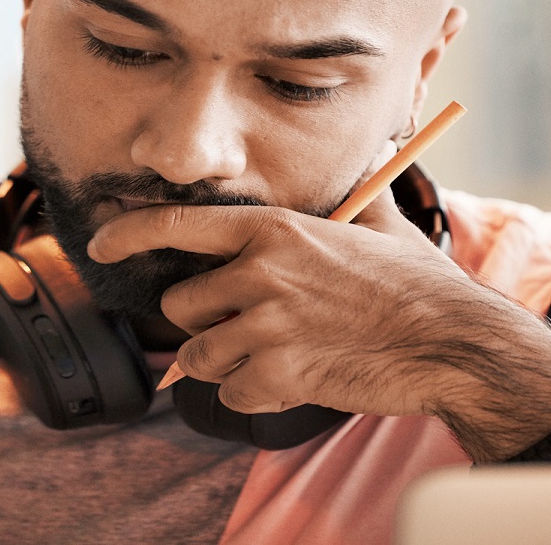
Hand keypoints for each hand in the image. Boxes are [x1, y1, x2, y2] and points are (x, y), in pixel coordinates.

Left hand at [87, 185, 550, 461]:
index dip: (128, 234)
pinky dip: (256, 396)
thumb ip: (355, 194)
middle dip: (205, 324)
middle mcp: (260, 273)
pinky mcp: (277, 376)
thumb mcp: (380, 223)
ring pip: (200, 358)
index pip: (177, 225)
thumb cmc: (418, 285)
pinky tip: (295, 382)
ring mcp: (266, 326)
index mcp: (274, 231)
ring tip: (278, 357)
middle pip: (180, 307)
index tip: (99, 246)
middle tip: (250, 329)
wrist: (451, 343)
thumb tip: (373, 153)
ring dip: (228, 365)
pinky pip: (231, 395)